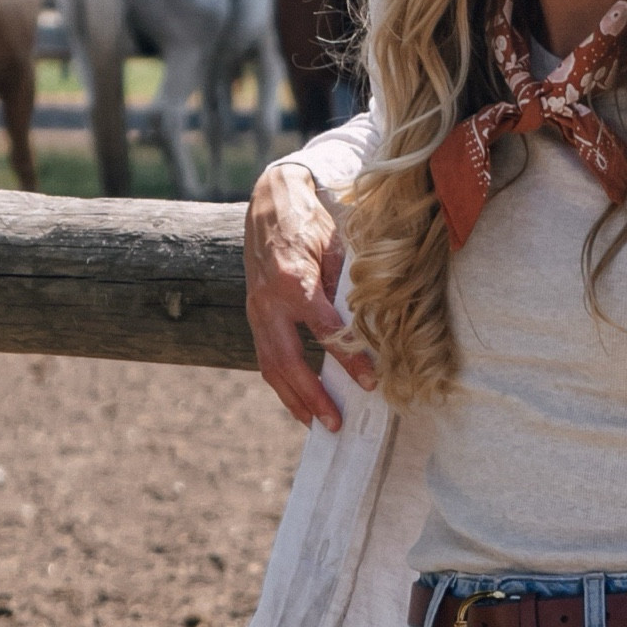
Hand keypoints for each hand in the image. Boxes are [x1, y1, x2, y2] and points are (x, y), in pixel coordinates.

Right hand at [244, 164, 376, 431]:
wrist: (271, 202)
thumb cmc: (311, 221)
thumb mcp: (336, 244)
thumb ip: (349, 285)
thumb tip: (372, 324)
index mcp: (294, 281)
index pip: (325, 331)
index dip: (348, 361)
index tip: (372, 383)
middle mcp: (269, 302)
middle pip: (287, 361)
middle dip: (311, 396)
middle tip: (335, 424)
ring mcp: (256, 310)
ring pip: (270, 366)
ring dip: (293, 400)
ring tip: (317, 425)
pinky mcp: (254, 315)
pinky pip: (266, 357)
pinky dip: (283, 383)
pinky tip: (300, 402)